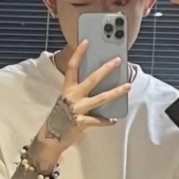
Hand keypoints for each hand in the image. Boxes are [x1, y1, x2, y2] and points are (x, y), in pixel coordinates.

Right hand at [36, 40, 130, 160]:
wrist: (50, 136)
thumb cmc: (61, 116)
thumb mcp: (67, 99)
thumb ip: (79, 91)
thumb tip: (99, 83)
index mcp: (67, 88)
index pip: (72, 67)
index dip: (79, 53)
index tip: (87, 42)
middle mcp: (72, 96)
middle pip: (92, 79)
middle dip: (106, 69)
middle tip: (118, 60)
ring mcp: (77, 109)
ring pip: (100, 98)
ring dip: (116, 92)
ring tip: (128, 86)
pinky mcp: (81, 122)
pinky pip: (98, 121)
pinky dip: (106, 121)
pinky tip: (113, 120)